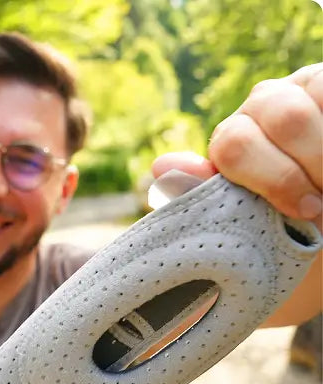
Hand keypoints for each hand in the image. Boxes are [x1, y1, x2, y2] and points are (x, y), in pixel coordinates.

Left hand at [152, 63, 321, 228]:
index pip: (235, 146)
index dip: (273, 181)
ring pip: (308, 103)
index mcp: (235, 137)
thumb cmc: (287, 214)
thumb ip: (206, 190)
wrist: (318, 209)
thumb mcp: (247, 213)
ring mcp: (299, 86)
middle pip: (283, 118)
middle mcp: (262, 105)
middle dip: (307, 167)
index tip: (304, 212)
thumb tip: (160, 166)